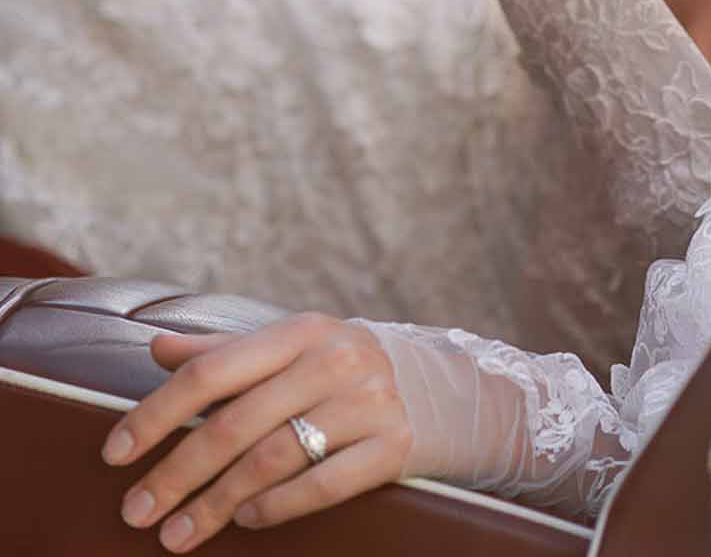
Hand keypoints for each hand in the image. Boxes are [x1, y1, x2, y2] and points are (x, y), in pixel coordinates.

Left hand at [101, 315, 410, 548]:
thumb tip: (157, 350)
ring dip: (216, 503)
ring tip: (178, 533)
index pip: (211, 371)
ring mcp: (366, 403)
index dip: (157, 413)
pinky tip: (246, 520)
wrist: (440, 387)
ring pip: (272, 460)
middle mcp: (334, 360)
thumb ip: (224, 350)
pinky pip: (322, 485)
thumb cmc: (343, 368)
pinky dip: (277, 507)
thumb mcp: (291, 346)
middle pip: (236, 424)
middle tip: (137, 511)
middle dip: (177, 473)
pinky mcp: (391, 446)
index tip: (116, 452)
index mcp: (300, 330)